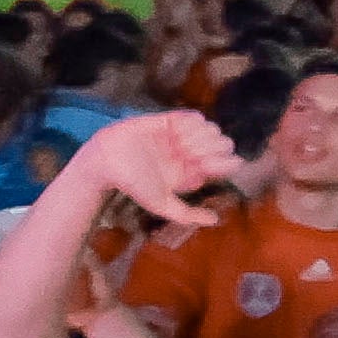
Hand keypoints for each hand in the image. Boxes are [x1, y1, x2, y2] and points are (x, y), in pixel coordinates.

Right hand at [78, 108, 243, 230]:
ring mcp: (185, 136)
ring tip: (177, 144)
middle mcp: (194, 154)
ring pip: (213, 128)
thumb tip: (215, 220)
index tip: (203, 166)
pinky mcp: (172, 120)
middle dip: (210, 148)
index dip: (224, 163)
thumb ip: (187, 215)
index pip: (230, 163)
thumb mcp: (161, 204)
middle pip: (225, 143)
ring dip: (198, 136)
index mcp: (196, 173)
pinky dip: (190, 123)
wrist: (107, 160)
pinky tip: (174, 131)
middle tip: (187, 154)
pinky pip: (197, 116)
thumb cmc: (133, 184)